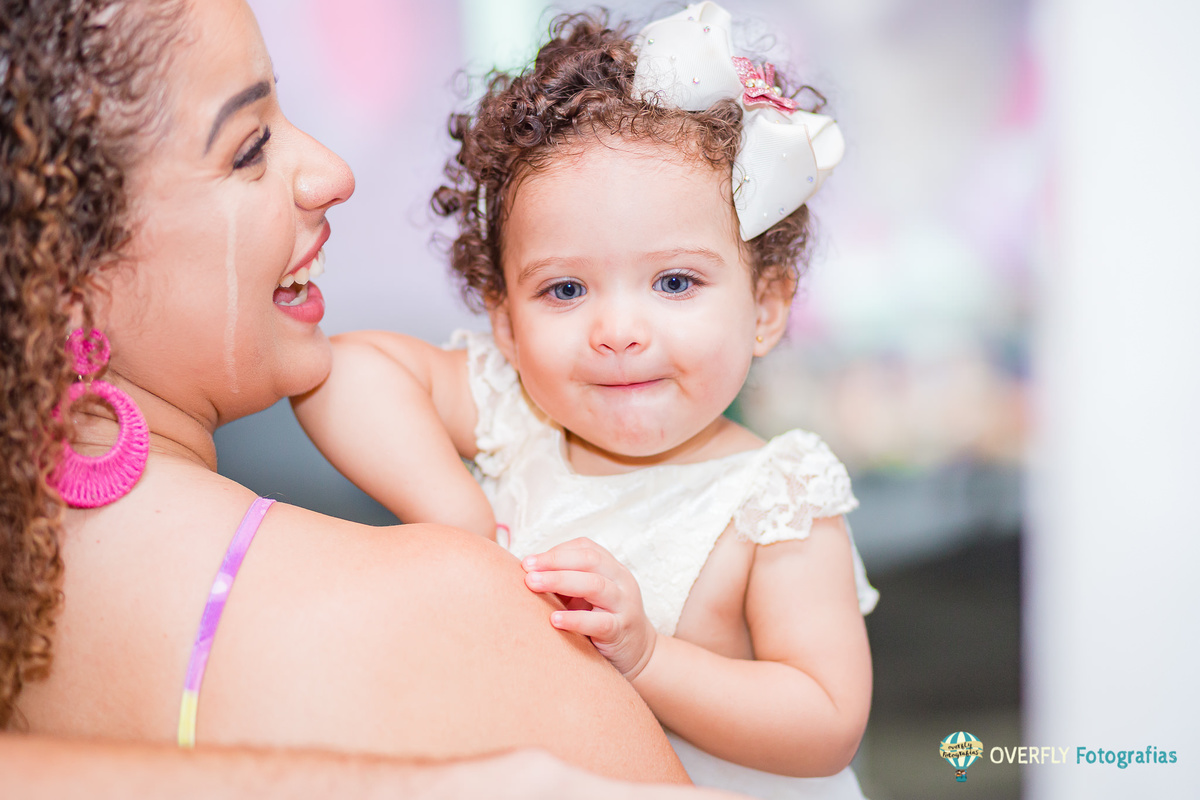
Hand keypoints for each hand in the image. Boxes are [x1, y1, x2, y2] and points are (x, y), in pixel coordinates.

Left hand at [521, 537, 657, 679]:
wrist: (638, 653)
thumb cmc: (603, 619)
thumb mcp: (588, 596)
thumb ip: (566, 583)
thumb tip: (527, 573)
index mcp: (612, 568)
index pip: (585, 548)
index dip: (555, 552)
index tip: (528, 561)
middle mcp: (621, 581)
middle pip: (589, 561)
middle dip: (554, 562)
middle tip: (527, 570)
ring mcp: (624, 605)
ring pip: (595, 585)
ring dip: (560, 581)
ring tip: (533, 585)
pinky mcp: (621, 631)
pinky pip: (599, 622)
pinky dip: (575, 619)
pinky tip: (554, 620)